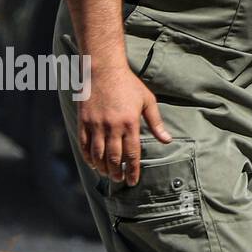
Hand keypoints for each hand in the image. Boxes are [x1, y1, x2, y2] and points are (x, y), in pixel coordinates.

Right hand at [77, 63, 171, 185]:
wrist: (104, 71)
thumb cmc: (129, 85)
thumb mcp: (147, 101)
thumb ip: (156, 122)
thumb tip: (167, 140)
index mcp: (130, 123)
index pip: (132, 153)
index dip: (132, 170)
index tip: (133, 181)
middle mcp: (112, 127)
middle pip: (113, 157)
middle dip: (117, 172)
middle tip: (120, 180)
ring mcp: (96, 125)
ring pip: (97, 154)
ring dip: (102, 168)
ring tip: (108, 174)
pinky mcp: (83, 122)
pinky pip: (84, 145)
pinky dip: (88, 157)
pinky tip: (93, 163)